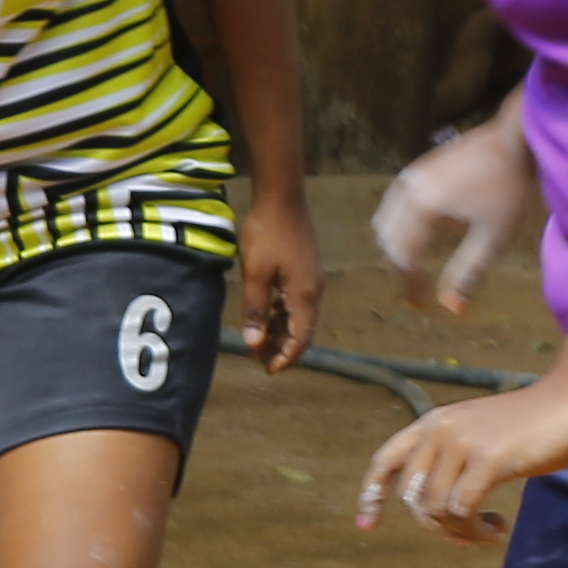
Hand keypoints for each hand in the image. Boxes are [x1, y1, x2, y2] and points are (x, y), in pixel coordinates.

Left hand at [233, 192, 325, 372]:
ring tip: (257, 340)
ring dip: (280, 330)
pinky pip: (296, 301)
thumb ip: (255, 310)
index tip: (268, 370)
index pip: (301, 338)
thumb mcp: (255, 274)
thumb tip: (254, 344)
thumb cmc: (267, 233)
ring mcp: (311, 279)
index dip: (286, 357)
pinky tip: (266, 314)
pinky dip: (282, 313)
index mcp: (304, 295)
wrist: (281, 197)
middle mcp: (314, 290)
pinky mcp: (305, 269)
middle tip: (257, 359)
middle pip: (302, 330)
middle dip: (281, 347)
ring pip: (298, 316)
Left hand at [359, 376, 567, 545]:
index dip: (371, 495)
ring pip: (436, 510)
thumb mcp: (482, 437)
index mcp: (434, 422)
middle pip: (413, 498)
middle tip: (469, 533)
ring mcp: (462, 442)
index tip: (366, 526)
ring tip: (487, 530)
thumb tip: (448, 523)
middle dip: (436, 526)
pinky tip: (497, 527)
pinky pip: (463, 511)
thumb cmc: (535, 424)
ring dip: (460, 532)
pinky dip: (476, 530)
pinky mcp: (488, 459)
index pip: (386, 460)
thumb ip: (458, 466)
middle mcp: (440, 429)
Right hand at [372, 112, 541, 319]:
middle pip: (388, 241)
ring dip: (396, 248)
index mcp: (422, 207)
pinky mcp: (417, 168)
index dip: (410, 286)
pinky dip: (399, 227)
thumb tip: (450, 309)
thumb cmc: (509, 187)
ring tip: (415, 269)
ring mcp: (409, 176)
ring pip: (385, 221)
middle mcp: (407, 190)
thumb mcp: (493, 236)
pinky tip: (420, 237)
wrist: (515, 138)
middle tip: (417, 293)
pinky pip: (394, 205)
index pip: (403, 257)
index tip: (422, 307)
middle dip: (399, 270)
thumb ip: (468, 273)